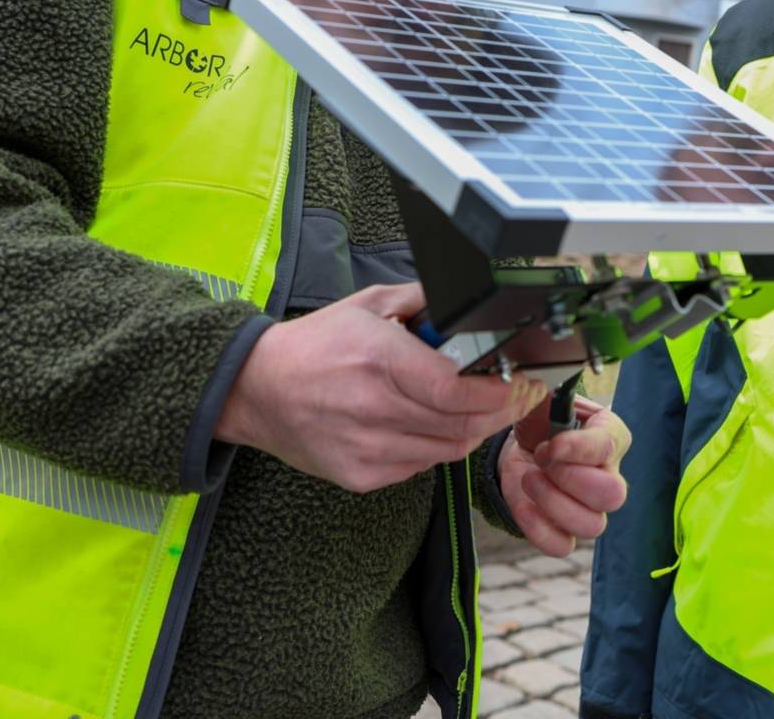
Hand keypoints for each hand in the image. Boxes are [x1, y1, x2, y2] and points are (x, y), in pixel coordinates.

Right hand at [216, 282, 548, 492]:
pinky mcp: (360, 475)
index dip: (497, 392)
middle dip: (498, 410)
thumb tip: (470, 299)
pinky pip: (421, 466)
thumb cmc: (316, 344)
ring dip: (472, 430)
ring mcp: (366, 448)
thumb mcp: (369, 304)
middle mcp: (373, 409)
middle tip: (515, 394)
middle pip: (461, 424)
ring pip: (447, 450)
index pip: (455, 391)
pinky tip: (432, 425)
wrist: (256, 389)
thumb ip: (423, 300)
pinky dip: (437, 447)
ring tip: (478, 408)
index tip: (517, 381)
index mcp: (379, 360)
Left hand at [500, 395, 630, 556]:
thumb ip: (555, 406)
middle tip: (541, 460)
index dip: (577, 449)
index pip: (608, 448)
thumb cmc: (543, 419)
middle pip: (613, 495)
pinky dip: (539, 529)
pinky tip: (524, 504)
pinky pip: (562, 546)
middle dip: (570, 478)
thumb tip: (554, 430)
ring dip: (552, 502)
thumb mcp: (548, 401)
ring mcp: (591, 510)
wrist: (524, 443)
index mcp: (612, 438)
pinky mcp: (565, 531)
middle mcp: (610, 477)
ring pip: (592, 526)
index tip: (549, 444)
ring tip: (529, 477)